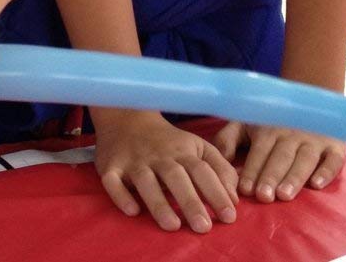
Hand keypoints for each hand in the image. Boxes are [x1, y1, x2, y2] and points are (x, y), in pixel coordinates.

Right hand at [92, 108, 237, 232]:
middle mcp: (159, 156)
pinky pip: (113, 181)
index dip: (216, 192)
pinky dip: (121, 195)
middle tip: (203, 227)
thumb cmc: (169, 140)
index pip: (202, 171)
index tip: (229, 216)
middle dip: (190, 201)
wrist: (127, 117)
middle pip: (176, 177)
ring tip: (172, 226)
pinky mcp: (111, 167)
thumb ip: (219, 169)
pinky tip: (132, 210)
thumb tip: (234, 198)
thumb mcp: (198, 147)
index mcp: (183, 151)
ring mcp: (134, 160)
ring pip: (146, 181)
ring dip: (158, 203)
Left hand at [213, 121, 344, 201]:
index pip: (259, 151)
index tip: (244, 189)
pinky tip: (317, 185)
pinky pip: (333, 160)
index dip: (252, 169)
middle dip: (271, 176)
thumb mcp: (244, 123)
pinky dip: (327, 171)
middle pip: (281, 157)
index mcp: (268, 129)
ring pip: (304, 159)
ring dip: (294, 177)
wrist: (307, 102)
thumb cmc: (268, 121)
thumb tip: (219, 159)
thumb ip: (228, 139)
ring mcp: (315, 140)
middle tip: (264, 196)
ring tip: (284, 195)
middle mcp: (291, 133)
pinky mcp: (335, 146)